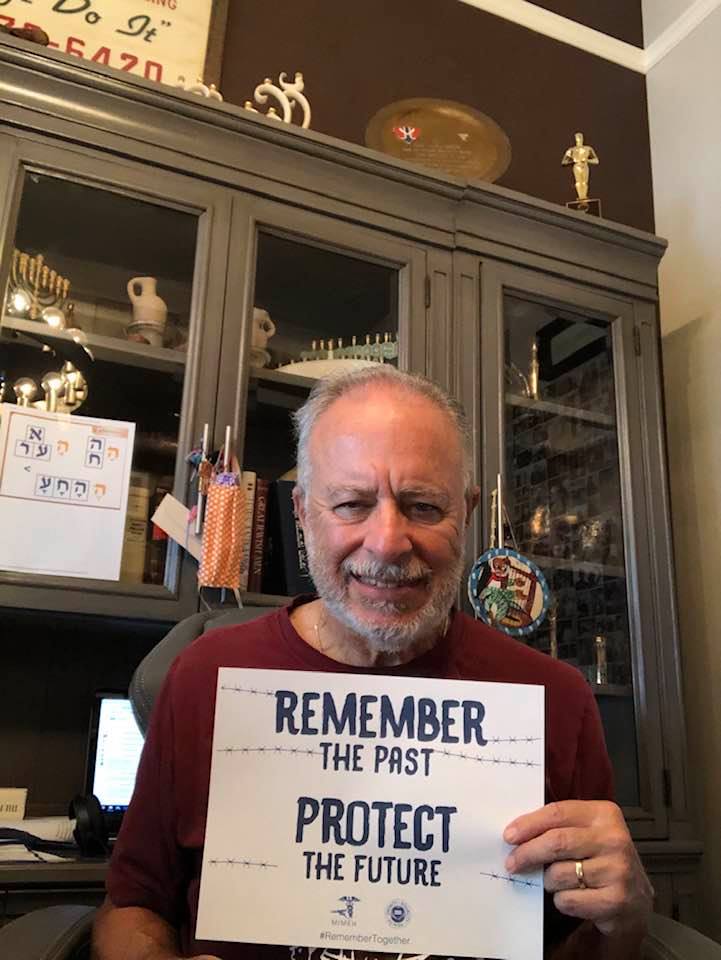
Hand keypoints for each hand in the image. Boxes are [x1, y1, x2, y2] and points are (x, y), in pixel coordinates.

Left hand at [504, 800, 652, 937]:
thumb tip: (516, 832)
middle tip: (512, 863)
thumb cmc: (601, 859)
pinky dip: (561, 900)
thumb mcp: (587, 832)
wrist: (636, 898)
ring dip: (548, 881)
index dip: (529, 824)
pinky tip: (572, 896)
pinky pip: (568, 900)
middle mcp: (614, 839)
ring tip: (557, 880)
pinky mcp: (615, 900)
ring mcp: (618, 870)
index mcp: (605, 814)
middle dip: (528, 853)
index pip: (557, 813)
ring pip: (559, 874)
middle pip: (556, 842)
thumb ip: (559, 826)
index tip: (509, 836)